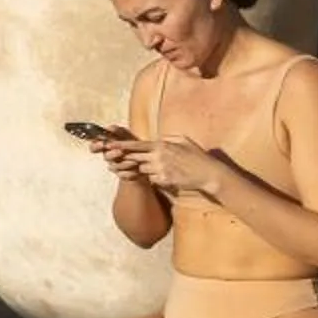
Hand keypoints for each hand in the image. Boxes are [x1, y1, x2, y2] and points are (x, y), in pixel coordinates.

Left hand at [96, 134, 233, 197]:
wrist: (209, 174)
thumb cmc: (197, 156)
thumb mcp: (184, 140)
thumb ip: (168, 138)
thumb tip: (157, 137)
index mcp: (162, 145)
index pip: (136, 144)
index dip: (121, 145)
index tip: (108, 145)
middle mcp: (159, 156)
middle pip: (134, 157)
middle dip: (126, 158)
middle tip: (117, 159)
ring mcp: (161, 169)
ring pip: (142, 169)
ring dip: (145, 170)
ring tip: (158, 169)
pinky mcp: (164, 180)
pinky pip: (152, 179)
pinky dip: (155, 178)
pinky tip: (167, 176)